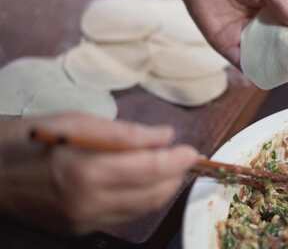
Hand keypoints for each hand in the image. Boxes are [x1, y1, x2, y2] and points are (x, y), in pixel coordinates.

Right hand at [0, 112, 198, 233]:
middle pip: (152, 194)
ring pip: (142, 209)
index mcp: (85, 171)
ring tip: (167, 166)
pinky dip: (141, 198)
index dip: (176, 160)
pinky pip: (124, 216)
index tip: (192, 150)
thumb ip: (125, 133)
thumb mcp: (77, 121)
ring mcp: (84, 221)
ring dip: (162, 188)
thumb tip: (166, 136)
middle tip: (182, 156)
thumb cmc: (32, 137)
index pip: (149, 169)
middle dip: (175, 175)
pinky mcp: (79, 229)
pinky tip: (142, 181)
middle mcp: (88, 203)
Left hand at [144, 0, 287, 83]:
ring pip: (266, 58)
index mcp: (274, 9)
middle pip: (284, 46)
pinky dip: (256, 73)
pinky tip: (270, 80)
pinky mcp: (227, 45)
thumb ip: (284, 3)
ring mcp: (245, 37)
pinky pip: (243, 63)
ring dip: (282, 69)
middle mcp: (261, 26)